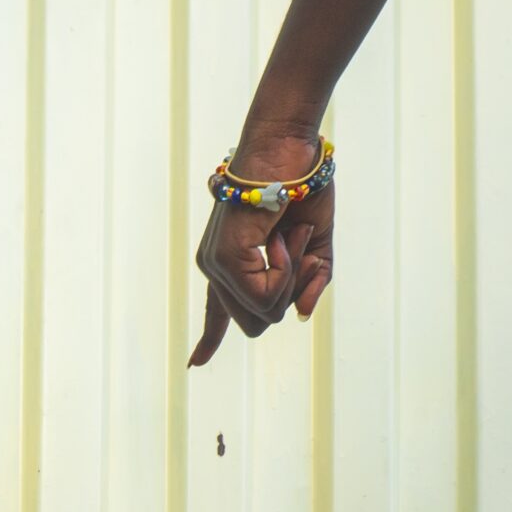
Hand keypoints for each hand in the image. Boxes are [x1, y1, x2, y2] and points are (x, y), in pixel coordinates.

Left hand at [187, 132, 333, 367]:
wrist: (290, 146)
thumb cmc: (303, 187)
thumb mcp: (316, 245)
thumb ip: (311, 282)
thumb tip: (301, 315)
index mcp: (231, 263)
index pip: (217, 310)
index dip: (209, 339)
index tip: (194, 364)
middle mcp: (215, 266)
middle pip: (254, 324)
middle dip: (289, 298)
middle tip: (299, 250)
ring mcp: (215, 264)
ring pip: (261, 314)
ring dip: (292, 279)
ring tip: (291, 234)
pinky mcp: (223, 258)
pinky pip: (263, 294)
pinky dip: (286, 270)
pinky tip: (283, 236)